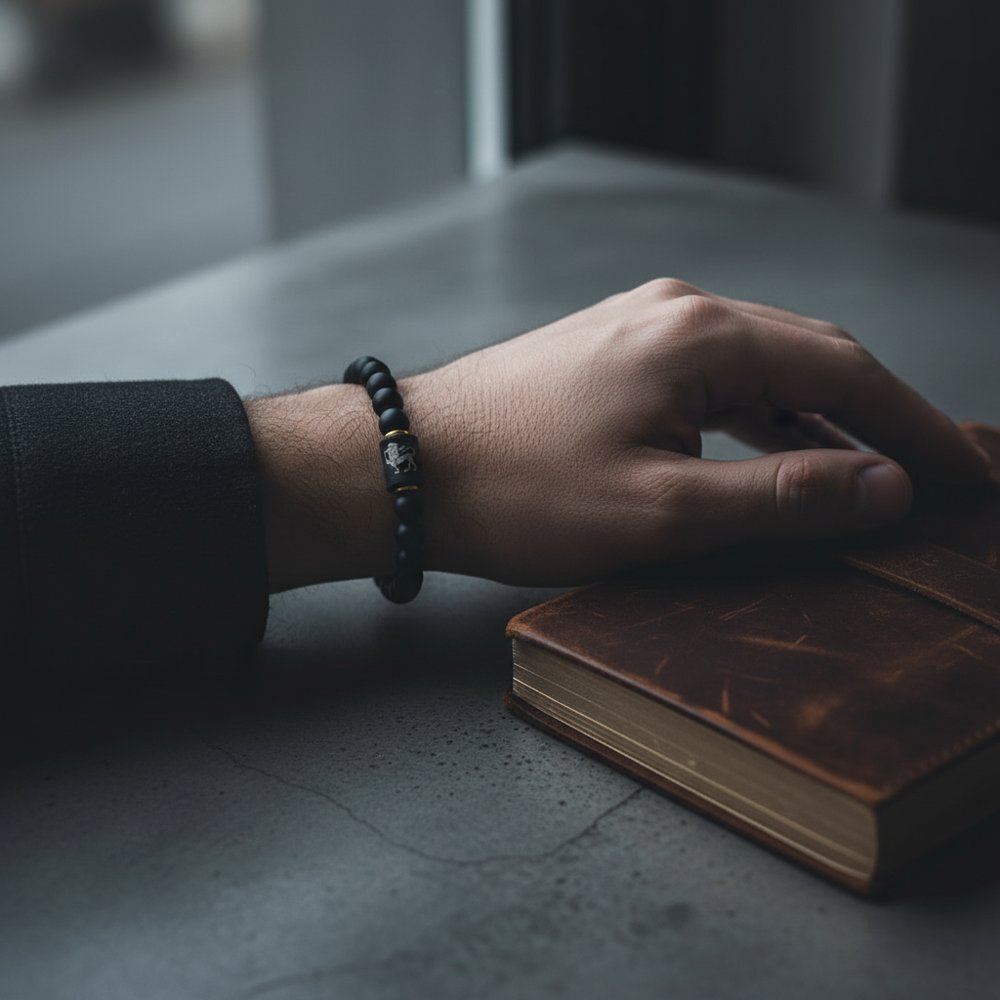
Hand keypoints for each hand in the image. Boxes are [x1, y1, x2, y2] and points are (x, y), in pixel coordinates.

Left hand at [249, 279, 989, 589]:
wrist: (407, 467)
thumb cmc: (519, 491)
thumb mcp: (663, 512)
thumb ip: (783, 498)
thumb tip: (884, 487)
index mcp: (700, 335)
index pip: (846, 369)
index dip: (913, 427)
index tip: (958, 475)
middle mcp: (676, 313)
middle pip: (810, 358)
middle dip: (874, 421)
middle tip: (924, 479)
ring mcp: (640, 329)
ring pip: (761, 371)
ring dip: (816, 423)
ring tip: (860, 482)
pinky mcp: (613, 355)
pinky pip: (712, 382)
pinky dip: (757, 421)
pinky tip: (771, 458)